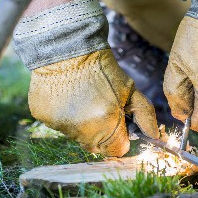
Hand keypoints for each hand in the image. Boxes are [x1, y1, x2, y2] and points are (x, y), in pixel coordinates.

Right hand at [13, 0, 158, 156]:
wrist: (68, 47)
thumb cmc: (102, 68)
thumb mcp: (129, 89)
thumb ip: (145, 115)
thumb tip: (154, 135)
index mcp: (106, 124)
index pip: (118, 150)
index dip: (122, 138)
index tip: (120, 125)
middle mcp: (82, 130)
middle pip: (97, 147)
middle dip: (103, 134)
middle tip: (102, 109)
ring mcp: (60, 125)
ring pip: (77, 137)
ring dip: (83, 125)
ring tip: (83, 98)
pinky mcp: (43, 117)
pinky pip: (59, 125)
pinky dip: (65, 115)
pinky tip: (67, 96)